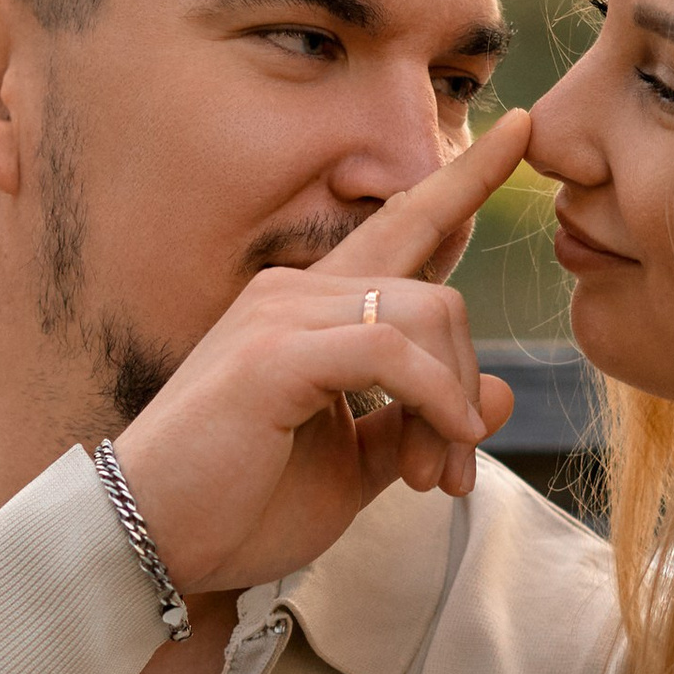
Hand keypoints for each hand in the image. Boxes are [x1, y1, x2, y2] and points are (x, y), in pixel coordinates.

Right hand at [113, 111, 528, 597]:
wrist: (151, 544)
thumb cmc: (239, 505)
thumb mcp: (352, 467)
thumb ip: (419, 425)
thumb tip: (498, 393)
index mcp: (312, 308)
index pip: (403, 226)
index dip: (464, 180)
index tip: (522, 129)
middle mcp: (294, 291)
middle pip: (439, 297)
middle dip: (463, 390)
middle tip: (450, 476)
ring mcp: (280, 313)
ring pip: (425, 315)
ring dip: (450, 409)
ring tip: (432, 480)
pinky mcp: (273, 352)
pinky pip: (389, 350)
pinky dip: (431, 401)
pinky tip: (430, 458)